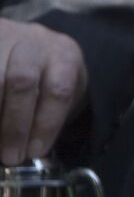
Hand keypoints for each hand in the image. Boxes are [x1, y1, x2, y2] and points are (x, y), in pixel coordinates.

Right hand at [0, 18, 88, 165]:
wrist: (27, 43)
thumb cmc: (48, 74)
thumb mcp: (62, 87)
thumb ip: (51, 113)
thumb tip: (30, 152)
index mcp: (64, 55)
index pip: (59, 89)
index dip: (46, 124)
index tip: (34, 152)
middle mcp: (33, 44)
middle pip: (22, 82)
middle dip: (14, 125)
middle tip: (10, 156)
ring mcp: (3, 40)